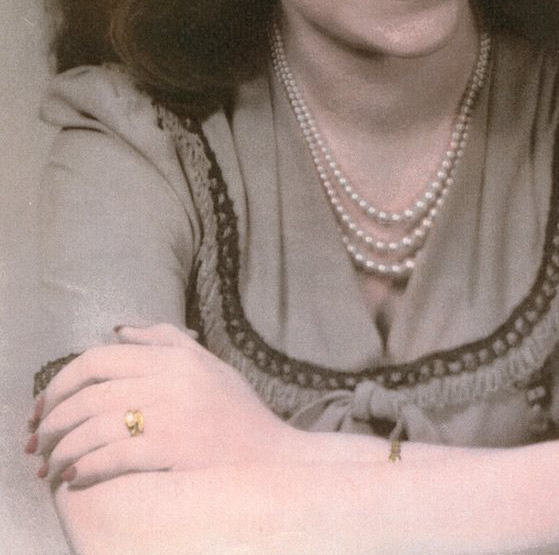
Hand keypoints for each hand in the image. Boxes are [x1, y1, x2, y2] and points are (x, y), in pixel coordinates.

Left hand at [29, 323, 297, 487]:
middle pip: (89, 392)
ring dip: (62, 448)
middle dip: (52, 418)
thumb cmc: (238, 414)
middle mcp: (170, 380)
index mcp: (174, 357)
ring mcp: (172, 414)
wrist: (272, 460)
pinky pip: (114, 455)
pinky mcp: (173, 449)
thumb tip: (118, 329)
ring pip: (94, 424)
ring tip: (50, 465)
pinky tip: (74, 477)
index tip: (43, 406)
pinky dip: (86, 467)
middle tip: (37, 440)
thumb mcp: (208, 365)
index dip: (60, 382)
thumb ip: (165, 340)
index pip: (98, 359)